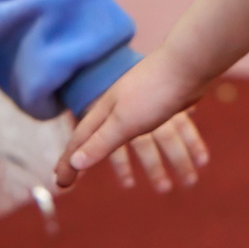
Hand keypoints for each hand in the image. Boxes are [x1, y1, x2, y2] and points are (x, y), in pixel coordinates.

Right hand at [57, 58, 202, 189]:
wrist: (189, 64)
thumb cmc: (154, 93)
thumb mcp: (124, 122)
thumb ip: (100, 142)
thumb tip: (74, 164)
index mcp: (106, 111)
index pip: (79, 140)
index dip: (68, 162)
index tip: (60, 183)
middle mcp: (118, 107)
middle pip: (94, 136)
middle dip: (83, 157)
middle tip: (72, 178)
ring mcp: (138, 103)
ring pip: (122, 134)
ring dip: (116, 156)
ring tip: (116, 174)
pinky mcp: (158, 104)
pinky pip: (145, 131)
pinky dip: (141, 144)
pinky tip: (151, 144)